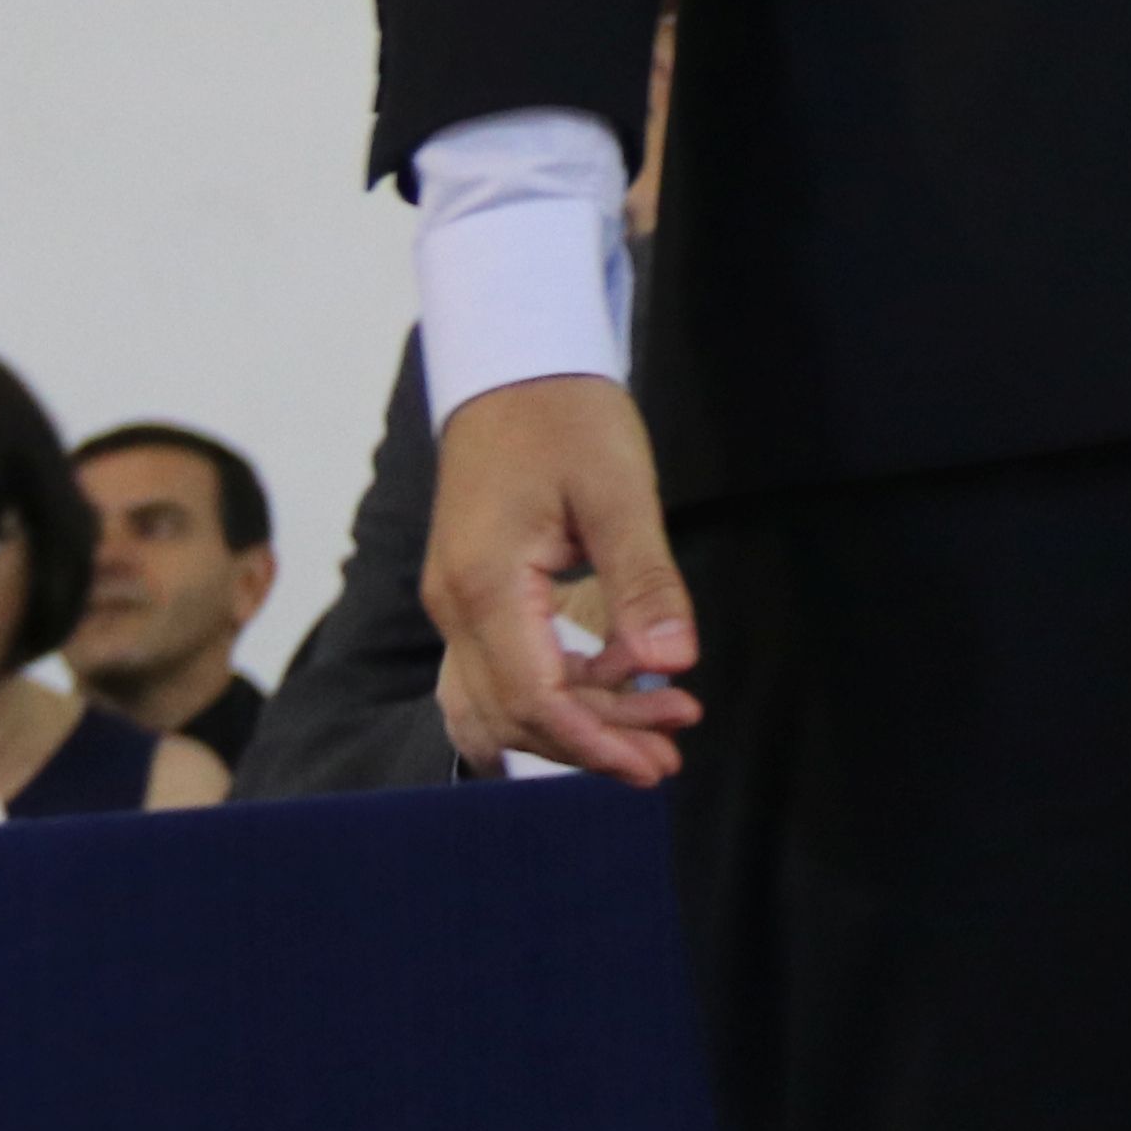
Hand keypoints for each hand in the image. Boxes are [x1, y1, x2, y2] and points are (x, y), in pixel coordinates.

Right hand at [424, 375, 702, 785]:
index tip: (655, 761)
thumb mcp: (621, 490)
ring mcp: (457, 604)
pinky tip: (620, 681)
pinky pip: (503, 670)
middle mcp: (456, 607)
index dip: (595, 739)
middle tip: (671, 750)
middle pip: (515, 712)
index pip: (534, 697)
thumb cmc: (567, 417)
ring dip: (577, 722)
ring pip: (503, 700)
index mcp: (485, 586)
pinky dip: (559, 691)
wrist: (515, 369)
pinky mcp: (474, 595)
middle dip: (593, 740)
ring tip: (659, 725)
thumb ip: (644, 580)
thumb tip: (674, 662)